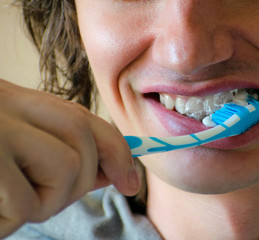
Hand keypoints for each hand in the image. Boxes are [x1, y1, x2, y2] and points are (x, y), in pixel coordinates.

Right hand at [0, 79, 139, 237]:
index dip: (115, 148)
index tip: (129, 179)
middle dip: (86, 177)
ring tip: (6, 203)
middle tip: (48, 198)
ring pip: (68, 168)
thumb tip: (117, 173)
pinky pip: (29, 202)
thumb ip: (62, 155)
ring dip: (47, 200)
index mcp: (10, 100)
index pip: (80, 117)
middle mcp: (4, 104)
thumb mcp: (16, 155)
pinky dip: (14, 218)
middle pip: (83, 135)